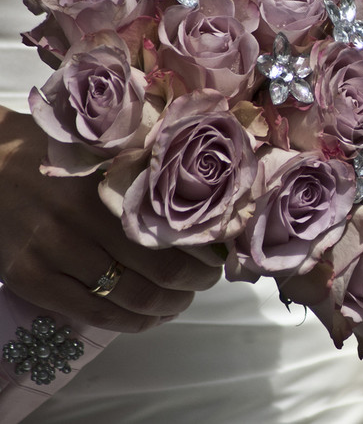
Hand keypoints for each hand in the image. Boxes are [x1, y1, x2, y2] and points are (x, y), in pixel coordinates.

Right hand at [0, 107, 222, 332]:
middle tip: (206, 282)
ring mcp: (52, 253)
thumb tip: (205, 207)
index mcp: (107, 186)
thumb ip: (144, 176)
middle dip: (194, 284)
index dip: (205, 254)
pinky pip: (93, 313)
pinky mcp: (30, 278)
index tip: (220, 257)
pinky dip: (131, 322)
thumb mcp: (104, 152)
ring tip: (181, 301)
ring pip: (130, 298)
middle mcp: (81, 221)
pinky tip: (149, 317)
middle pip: (160, 271)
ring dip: (168, 307)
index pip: (174, 235)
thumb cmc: (56, 155)